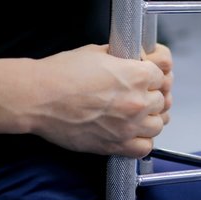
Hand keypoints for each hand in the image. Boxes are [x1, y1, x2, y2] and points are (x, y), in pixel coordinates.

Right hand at [27, 44, 172, 157]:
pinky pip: (145, 147)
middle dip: (152, 94)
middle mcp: (137, 101)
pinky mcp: (116, 145)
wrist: (37, 98)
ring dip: (150, 118)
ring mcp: (129, 126)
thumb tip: (138, 57)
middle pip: (162, 99)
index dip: (154, 72)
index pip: (163, 73)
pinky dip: (142, 141)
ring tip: (137, 114)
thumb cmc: (61, 74)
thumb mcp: (98, 52)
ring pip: (158, 124)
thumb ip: (124, 56)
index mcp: (136, 75)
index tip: (148, 75)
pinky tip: (133, 132)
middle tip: (139, 94)